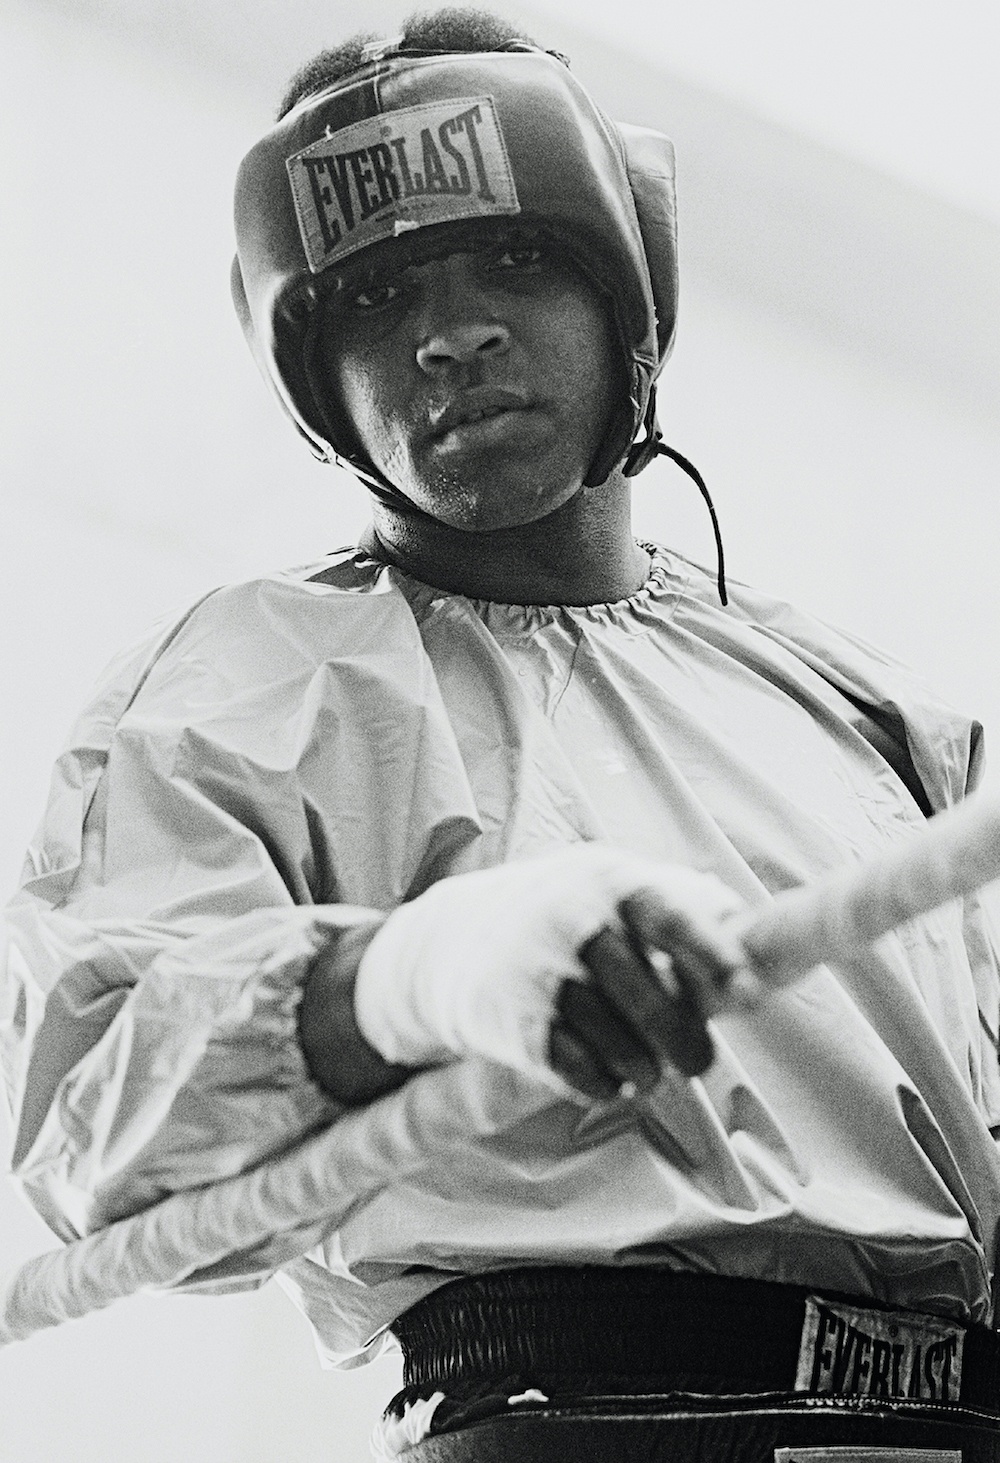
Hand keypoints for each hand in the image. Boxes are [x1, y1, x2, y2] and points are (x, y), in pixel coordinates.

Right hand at [353, 845, 756, 1096]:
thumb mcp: (611, 886)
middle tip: (696, 1059)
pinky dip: (604, 1081)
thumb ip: (683, 904)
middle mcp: (572, 921)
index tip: (746, 991)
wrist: (452, 940)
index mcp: (608, 882)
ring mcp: (538, 971)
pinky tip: (607, 1075)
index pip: (671, 916)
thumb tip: (762, 938)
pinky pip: (580, 1070)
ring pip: (620, 1043)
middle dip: (685, 1041)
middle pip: (651, 999)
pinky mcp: (512, 1022)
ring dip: (644, 1067)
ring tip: (645, 1068)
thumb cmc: (560, 914)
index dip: (713, 955)